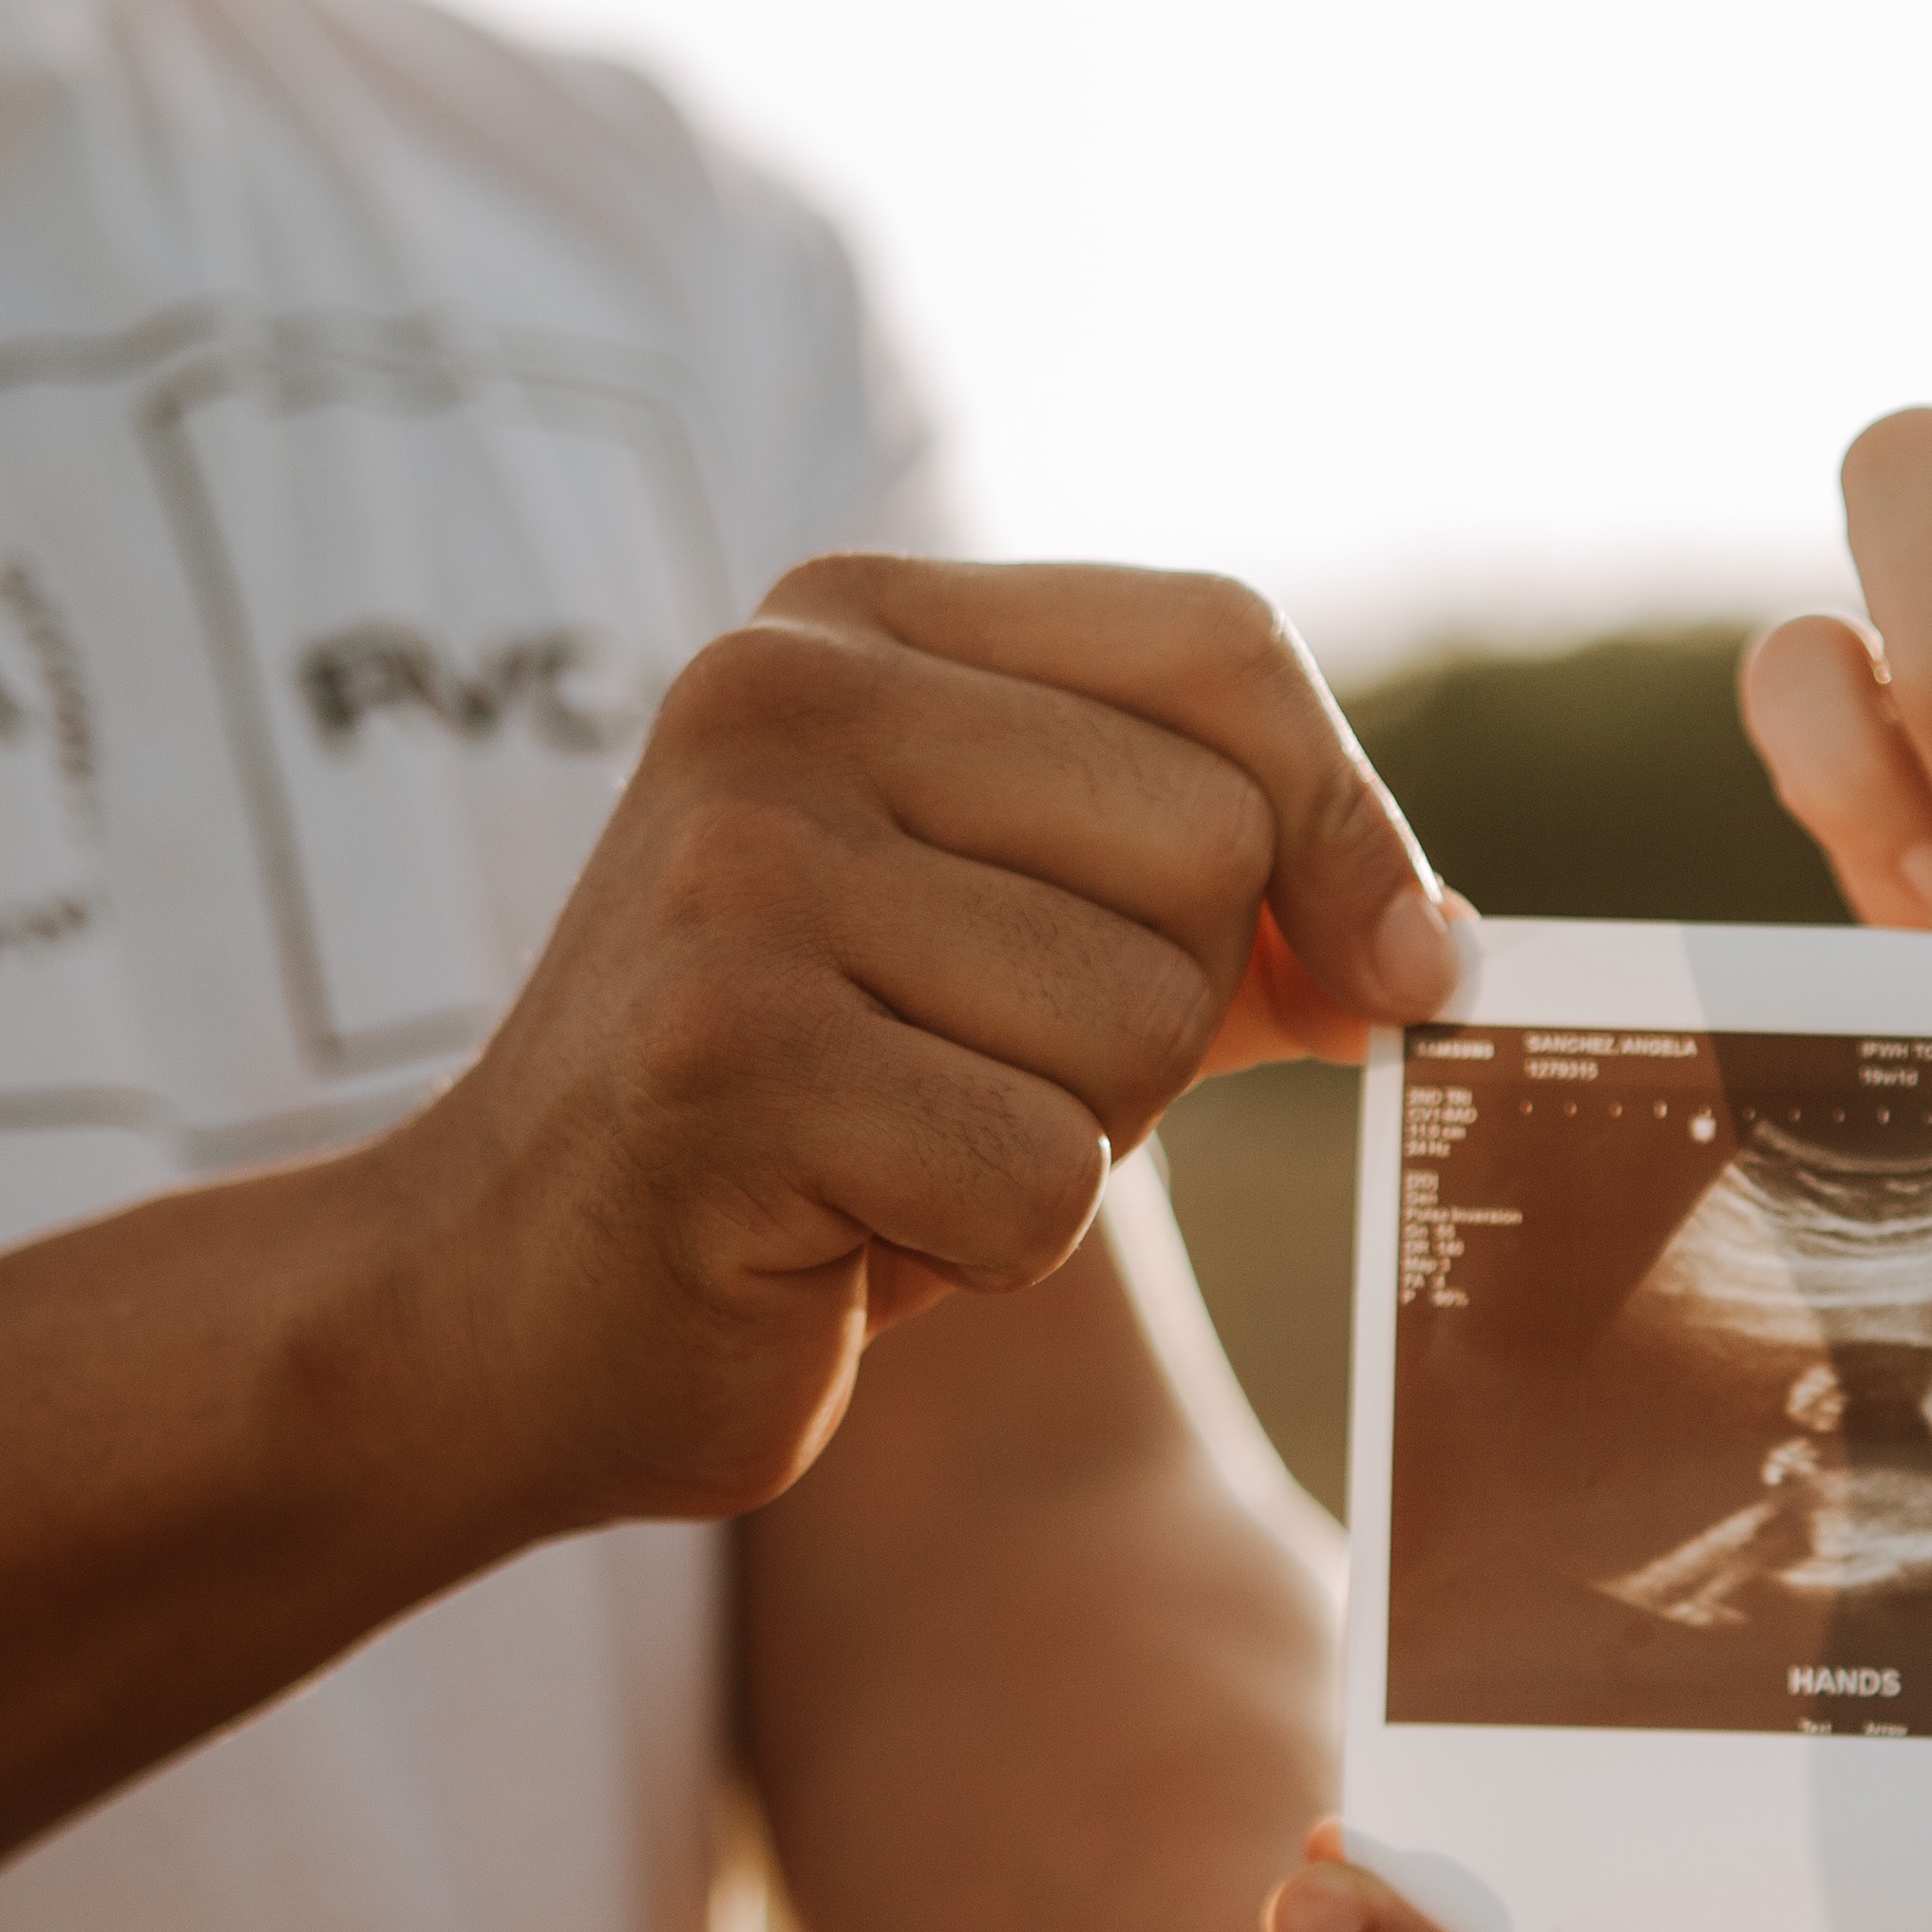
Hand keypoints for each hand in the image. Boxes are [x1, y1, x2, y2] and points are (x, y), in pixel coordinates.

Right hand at [367, 557, 1454, 1531]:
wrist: (498, 1307)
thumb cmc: (802, 1129)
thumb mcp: (1011, 949)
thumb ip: (1220, 903)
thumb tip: (1433, 944)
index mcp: (848, 625)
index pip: (1223, 647)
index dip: (1351, 824)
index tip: (1386, 973)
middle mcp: (777, 701)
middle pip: (1212, 849)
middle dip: (1161, 1020)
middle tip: (972, 1077)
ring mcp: (736, 875)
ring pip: (1146, 1023)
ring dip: (1070, 1145)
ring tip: (894, 1146)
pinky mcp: (728, 1064)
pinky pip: (1045, 1181)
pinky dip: (988, 1253)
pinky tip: (845, 1232)